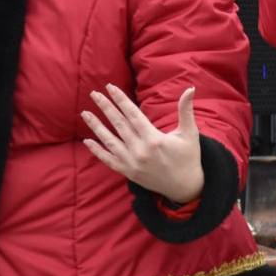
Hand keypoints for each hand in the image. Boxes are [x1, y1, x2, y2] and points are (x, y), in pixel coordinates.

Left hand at [82, 84, 203, 204]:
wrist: (185, 187)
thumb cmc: (189, 157)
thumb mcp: (189, 133)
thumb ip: (186, 110)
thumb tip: (190, 88)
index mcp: (154, 139)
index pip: (132, 114)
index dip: (120, 99)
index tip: (110, 87)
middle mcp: (140, 150)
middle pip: (119, 124)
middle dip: (105, 107)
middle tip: (94, 94)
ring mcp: (132, 163)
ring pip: (110, 141)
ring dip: (96, 126)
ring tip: (85, 113)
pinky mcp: (128, 173)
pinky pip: (109, 160)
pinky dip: (97, 151)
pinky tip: (87, 141)